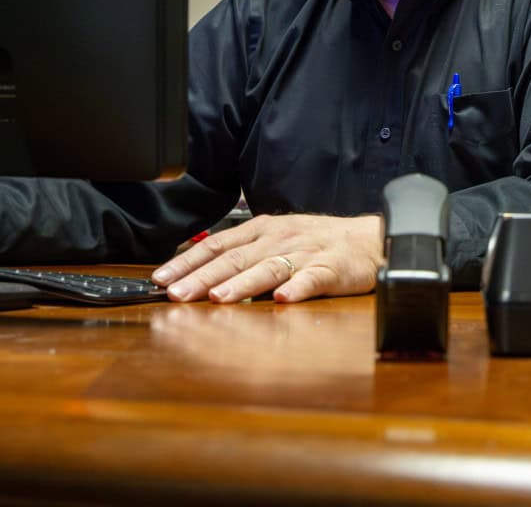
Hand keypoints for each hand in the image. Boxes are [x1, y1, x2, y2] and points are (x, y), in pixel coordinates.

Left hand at [151, 212, 383, 303]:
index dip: (188, 262)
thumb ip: (243, 252)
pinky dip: (297, 288)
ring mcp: (306, 253)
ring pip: (269, 268)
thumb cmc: (318, 243)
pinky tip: (282, 300)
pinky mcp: (332, 269)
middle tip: (177, 294)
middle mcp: (280, 239)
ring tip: (220, 298)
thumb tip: (198, 274)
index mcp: (263, 230)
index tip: (161, 279)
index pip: (217, 245)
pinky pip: (312, 279)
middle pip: (236, 258)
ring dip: (242, 284)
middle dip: (204, 277)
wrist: (369, 239)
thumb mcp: (277, 238)